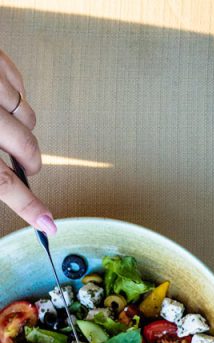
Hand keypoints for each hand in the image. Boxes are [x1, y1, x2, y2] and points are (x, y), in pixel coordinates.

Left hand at [0, 50, 55, 234]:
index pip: (2, 181)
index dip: (28, 206)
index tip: (47, 222)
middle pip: (25, 149)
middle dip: (30, 162)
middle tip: (26, 166)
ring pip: (28, 117)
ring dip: (22, 128)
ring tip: (2, 125)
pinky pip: (20, 86)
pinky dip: (13, 96)